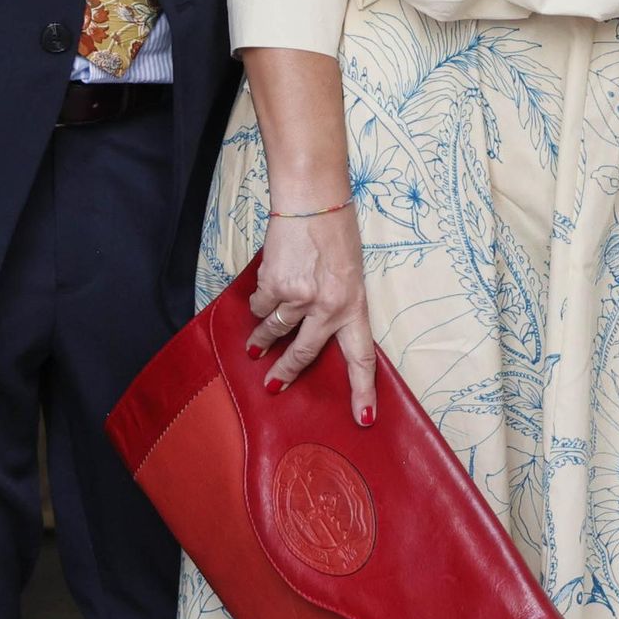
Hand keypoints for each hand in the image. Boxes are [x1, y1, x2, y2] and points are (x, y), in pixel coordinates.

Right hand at [247, 208, 376, 425]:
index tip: (363, 419)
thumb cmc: (335, 231)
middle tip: (273, 386)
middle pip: (303, 354)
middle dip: (286, 373)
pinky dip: (259, 302)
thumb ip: (336, 302)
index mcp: (354, 305)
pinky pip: (261, 305)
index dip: (362, 391)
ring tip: (254, 348)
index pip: (361, 358)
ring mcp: (299, 298)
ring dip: (262, 340)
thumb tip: (315, 328)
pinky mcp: (274, 285)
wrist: (312, 199)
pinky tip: (262, 294)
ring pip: (275, 330)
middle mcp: (327, 307)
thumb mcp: (349, 272)